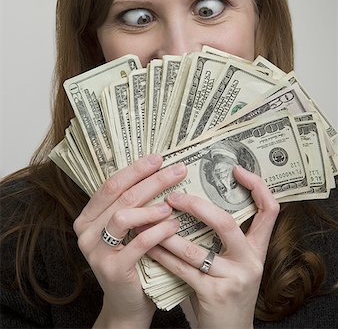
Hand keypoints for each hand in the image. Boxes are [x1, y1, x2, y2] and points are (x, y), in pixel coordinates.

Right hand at [73, 154, 185, 328]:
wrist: (126, 303)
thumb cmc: (131, 259)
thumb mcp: (125, 230)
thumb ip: (131, 205)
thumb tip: (156, 170)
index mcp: (87, 217)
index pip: (111, 184)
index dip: (135, 169)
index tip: (158, 158)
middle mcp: (85, 232)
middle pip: (121, 196)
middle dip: (152, 180)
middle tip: (176, 170)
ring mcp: (96, 251)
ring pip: (124, 216)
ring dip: (152, 207)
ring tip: (172, 204)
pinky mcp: (112, 269)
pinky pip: (138, 243)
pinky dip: (159, 231)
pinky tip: (174, 225)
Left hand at [146, 166, 279, 328]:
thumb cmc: (225, 289)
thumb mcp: (234, 262)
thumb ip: (224, 237)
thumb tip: (197, 199)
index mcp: (257, 249)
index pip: (270, 210)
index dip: (257, 186)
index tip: (237, 169)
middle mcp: (250, 262)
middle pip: (227, 224)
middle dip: (197, 207)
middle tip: (174, 197)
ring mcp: (234, 279)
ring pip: (196, 249)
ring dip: (168, 232)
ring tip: (152, 217)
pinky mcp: (214, 295)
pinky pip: (182, 269)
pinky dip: (163, 255)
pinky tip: (149, 245)